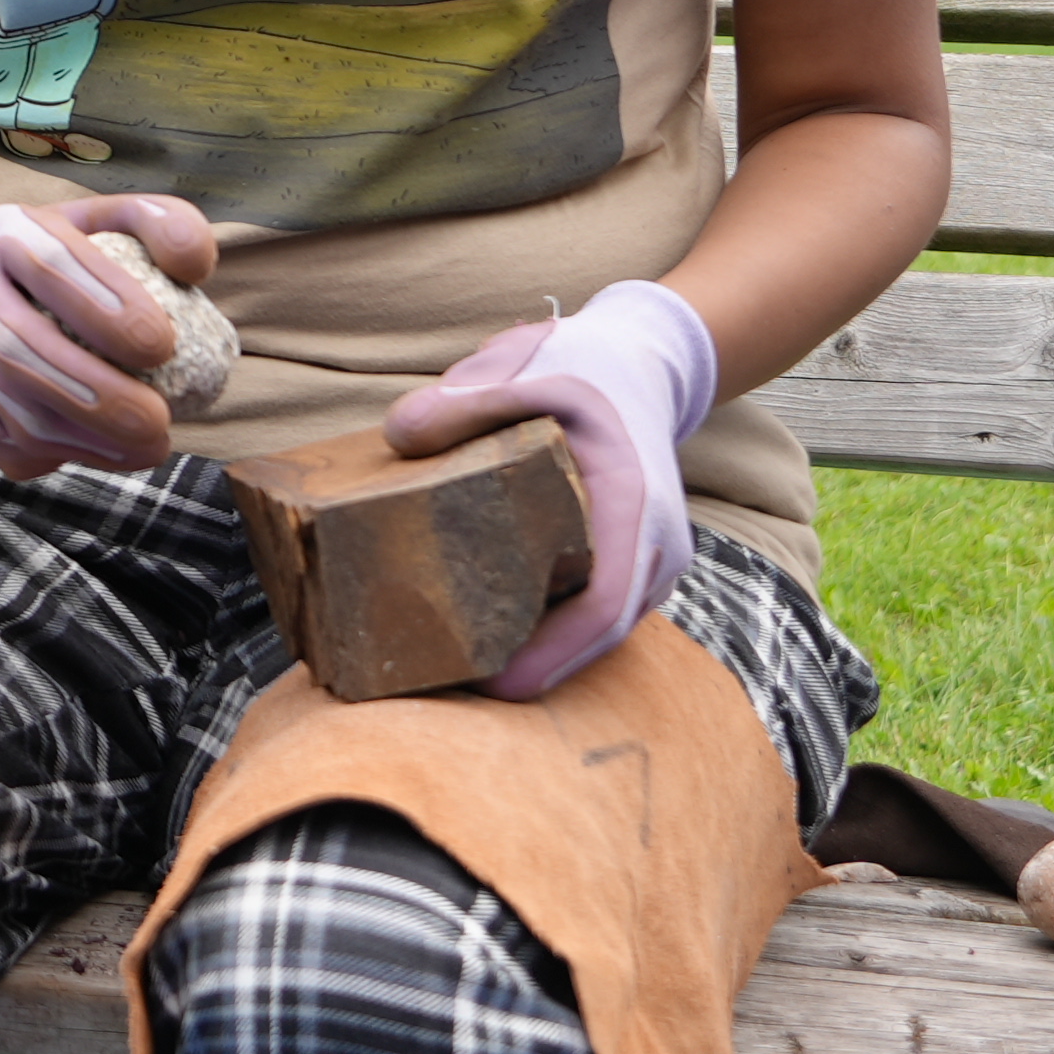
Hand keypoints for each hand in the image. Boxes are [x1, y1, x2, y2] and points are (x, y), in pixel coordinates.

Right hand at [0, 196, 218, 478]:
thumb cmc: (62, 260)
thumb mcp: (112, 222)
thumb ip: (166, 226)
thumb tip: (193, 269)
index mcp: (8, 233)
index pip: (53, 266)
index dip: (108, 311)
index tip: (165, 346)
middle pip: (19, 351)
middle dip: (98, 396)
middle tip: (160, 420)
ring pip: (12, 412)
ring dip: (87, 439)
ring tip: (150, 444)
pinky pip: (8, 444)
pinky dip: (68, 456)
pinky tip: (112, 451)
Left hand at [385, 280, 715, 696]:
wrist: (637, 362)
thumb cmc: (580, 365)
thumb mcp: (525, 364)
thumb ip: (464, 398)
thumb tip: (400, 436)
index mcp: (632, 502)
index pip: (604, 602)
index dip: (554, 653)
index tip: (499, 684)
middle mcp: (653, 543)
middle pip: (599, 633)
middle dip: (536, 669)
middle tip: (456, 690)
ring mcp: (646, 558)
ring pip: (597, 629)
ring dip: (542, 657)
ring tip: (461, 677)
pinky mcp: (626, 561)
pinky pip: (592, 609)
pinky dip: (549, 631)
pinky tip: (488, 640)